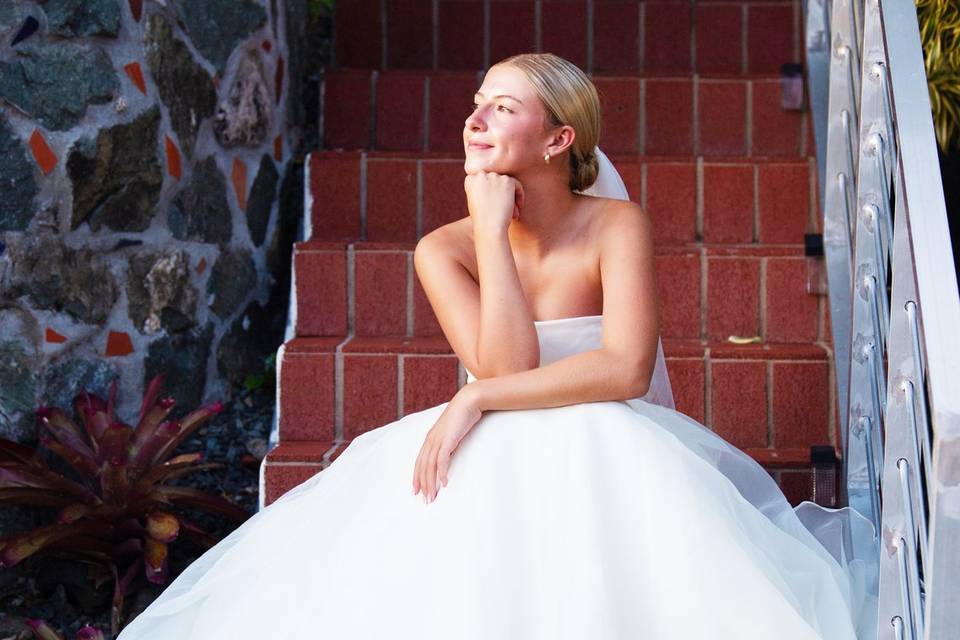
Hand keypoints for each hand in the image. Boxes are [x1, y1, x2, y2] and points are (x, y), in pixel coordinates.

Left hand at [412, 388, 482, 503]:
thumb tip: (449, 454)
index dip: (417, 477)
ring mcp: (438, 440)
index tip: (417, 491)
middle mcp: (430, 440)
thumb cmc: (462, 416)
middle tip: (426, 500)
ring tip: (433, 496)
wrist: (468, 401)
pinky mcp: (447, 440)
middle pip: (422, 467)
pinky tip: (444, 483)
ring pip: (429, 466)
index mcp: (430, 438)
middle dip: (423, 485)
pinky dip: (442, 473)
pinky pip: (442, 460)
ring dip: (431, 483)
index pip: (419, 462)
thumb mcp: (452, 432)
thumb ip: (448, 442)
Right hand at [464, 171, 524, 234]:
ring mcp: (494, 176)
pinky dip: (519, 195)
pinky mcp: (507, 180)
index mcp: (470, 180)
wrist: (490, 227)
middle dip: (500, 193)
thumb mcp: (475, 202)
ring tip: (511, 212)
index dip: (489, 191)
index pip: (483, 180)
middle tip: (503, 209)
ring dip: (510, 196)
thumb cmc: (482, 220)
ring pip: (506, 183)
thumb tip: (494, 185)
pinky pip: (517, 185)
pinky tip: (519, 207)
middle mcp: (481, 175)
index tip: (493, 204)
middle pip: (495, 180)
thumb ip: (481, 189)